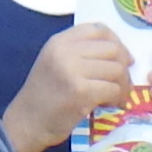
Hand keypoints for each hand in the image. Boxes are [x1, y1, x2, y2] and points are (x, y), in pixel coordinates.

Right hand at [2, 25, 137, 151]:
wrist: (27, 122)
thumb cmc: (44, 95)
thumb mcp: (56, 62)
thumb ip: (81, 52)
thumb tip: (122, 54)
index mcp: (59, 41)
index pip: (98, 29)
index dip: (116, 42)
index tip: (121, 58)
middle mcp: (65, 51)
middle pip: (112, 49)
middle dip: (124, 66)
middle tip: (122, 82)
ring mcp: (73, 71)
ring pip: (116, 69)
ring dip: (123, 84)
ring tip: (117, 96)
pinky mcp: (81, 92)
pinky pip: (113, 89)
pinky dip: (118, 98)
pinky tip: (112, 104)